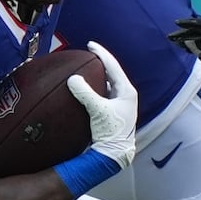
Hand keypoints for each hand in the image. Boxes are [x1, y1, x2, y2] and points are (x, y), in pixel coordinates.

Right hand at [67, 41, 137, 168]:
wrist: (113, 154)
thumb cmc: (111, 133)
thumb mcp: (97, 110)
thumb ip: (85, 93)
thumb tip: (73, 79)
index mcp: (127, 92)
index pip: (113, 66)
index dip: (101, 54)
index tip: (90, 45)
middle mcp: (125, 96)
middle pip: (111, 73)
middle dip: (99, 63)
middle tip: (88, 53)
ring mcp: (119, 105)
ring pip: (107, 83)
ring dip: (97, 75)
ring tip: (86, 67)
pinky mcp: (112, 112)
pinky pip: (102, 93)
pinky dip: (94, 87)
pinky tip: (85, 86)